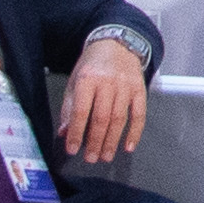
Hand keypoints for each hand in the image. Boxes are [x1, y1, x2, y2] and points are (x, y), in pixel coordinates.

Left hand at [62, 40, 149, 161]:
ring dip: (112, 141)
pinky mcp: (139, 89)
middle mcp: (107, 82)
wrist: (117, 44)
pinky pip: (139, 114)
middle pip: (101, 118)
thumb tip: (64, 131)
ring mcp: (125, 86)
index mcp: (87, 79)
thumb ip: (69, 106)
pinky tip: (128, 146)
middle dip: (95, 141)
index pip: (80, 111)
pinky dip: (134, 132)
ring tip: (105, 156)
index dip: (76, 132)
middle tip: (91, 158)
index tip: (72, 149)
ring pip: (119, 119)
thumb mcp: (75, 80)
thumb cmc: (93, 64)